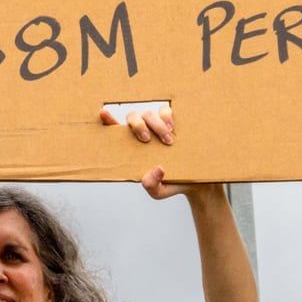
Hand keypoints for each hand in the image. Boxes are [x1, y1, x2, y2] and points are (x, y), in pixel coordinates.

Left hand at [103, 104, 224, 205]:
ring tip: (168, 140)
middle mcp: (144, 133)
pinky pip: (165, 110)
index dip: (108, 120)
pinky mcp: (174, 122)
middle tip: (146, 140)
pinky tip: (172, 129)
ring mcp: (158, 126)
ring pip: (148, 113)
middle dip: (137, 125)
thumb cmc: (172, 183)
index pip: (116, 131)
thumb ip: (151, 185)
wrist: (198, 181)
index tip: (103, 113)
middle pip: (132, 117)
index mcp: (134, 148)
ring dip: (156, 125)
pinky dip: (167, 117)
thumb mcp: (159, 192)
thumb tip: (155, 171)